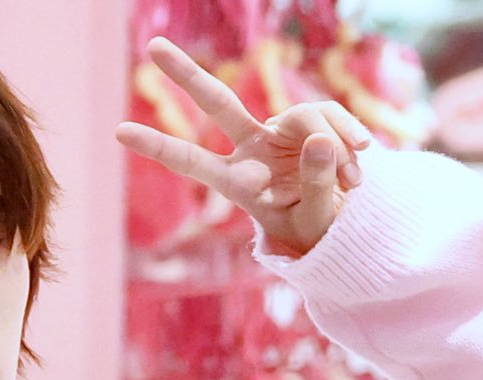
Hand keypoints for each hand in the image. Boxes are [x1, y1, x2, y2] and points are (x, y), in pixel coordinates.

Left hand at [117, 37, 372, 255]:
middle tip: (152, 46)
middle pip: (218, 104)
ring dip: (333, 144)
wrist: (342, 225)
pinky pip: (329, 115)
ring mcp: (281, 134)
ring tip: (353, 179)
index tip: (118, 131)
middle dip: (187, 75)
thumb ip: (317, 185)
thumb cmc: (315, 231)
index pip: (192, 162)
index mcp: (238, 183)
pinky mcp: (313, 124)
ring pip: (304, 116)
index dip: (158, 146)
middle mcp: (252, 150)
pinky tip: (363, 156)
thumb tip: (323, 140)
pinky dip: (348, 134)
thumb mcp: (315, 220)